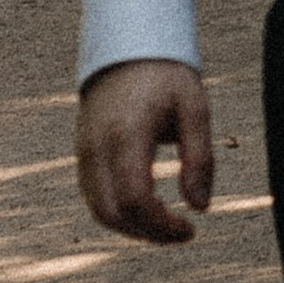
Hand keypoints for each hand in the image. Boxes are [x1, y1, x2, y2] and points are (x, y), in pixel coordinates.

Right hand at [77, 58, 214, 241]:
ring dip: (134, 229)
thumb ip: (200, 158)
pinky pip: (95, 197)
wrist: (125, 48)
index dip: (162, 225)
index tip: (190, 229)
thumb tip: (200, 207)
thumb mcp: (195, 108)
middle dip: (149, 234)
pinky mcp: (82, 155)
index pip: (135, 199)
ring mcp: (85, 153)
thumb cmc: (166, 77)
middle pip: (113, 214)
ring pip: (100, 211)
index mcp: (126, 134)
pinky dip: (120, 214)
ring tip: (167, 225)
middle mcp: (97, 148)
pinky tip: (148, 211)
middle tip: (181, 234)